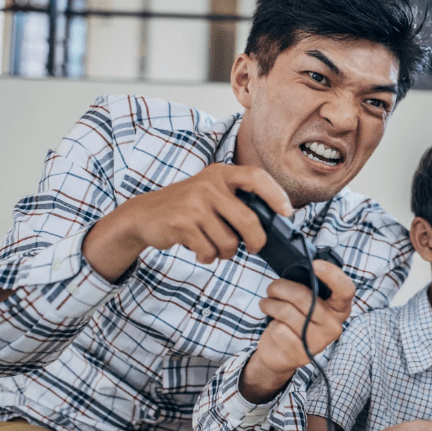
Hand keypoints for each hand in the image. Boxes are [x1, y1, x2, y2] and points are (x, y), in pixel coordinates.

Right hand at [83, 163, 292, 281]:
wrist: (143, 215)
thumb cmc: (187, 208)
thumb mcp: (212, 193)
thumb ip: (237, 201)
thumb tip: (274, 223)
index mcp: (221, 173)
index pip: (256, 177)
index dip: (276, 195)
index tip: (288, 213)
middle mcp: (209, 185)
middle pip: (249, 221)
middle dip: (256, 242)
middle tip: (254, 247)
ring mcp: (194, 203)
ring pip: (229, 241)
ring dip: (225, 252)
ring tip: (214, 246)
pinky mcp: (181, 223)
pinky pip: (209, 250)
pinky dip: (208, 257)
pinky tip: (200, 250)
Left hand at [240, 259, 355, 401]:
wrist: (282, 353)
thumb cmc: (296, 319)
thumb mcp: (307, 302)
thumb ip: (309, 287)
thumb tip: (299, 268)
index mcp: (340, 308)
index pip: (345, 289)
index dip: (332, 274)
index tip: (314, 264)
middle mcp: (334, 326)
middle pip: (304, 296)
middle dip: (281, 287)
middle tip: (272, 288)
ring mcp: (319, 342)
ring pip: (286, 312)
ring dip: (270, 304)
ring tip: (267, 304)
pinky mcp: (301, 354)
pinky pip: (279, 329)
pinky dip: (269, 324)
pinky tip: (272, 326)